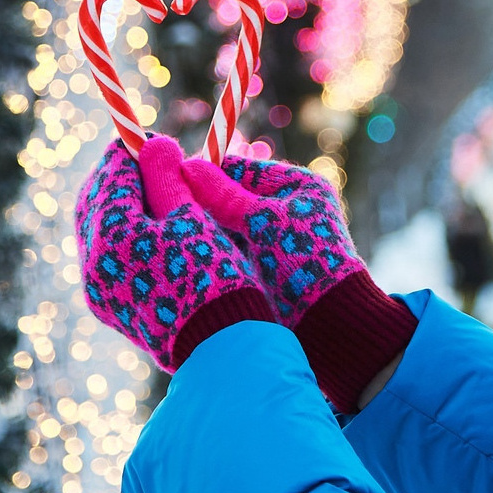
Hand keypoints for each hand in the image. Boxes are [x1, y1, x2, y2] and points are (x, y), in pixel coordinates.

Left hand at [75, 136, 272, 371]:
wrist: (221, 350)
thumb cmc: (214, 278)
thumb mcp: (194, 219)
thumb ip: (168, 179)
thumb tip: (153, 143)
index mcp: (110, 236)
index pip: (111, 176)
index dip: (131, 152)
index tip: (154, 139)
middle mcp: (93, 264)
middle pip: (95, 203)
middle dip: (119, 178)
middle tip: (149, 161)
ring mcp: (99, 291)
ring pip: (99, 232)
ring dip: (121, 206)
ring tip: (157, 192)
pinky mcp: (111, 309)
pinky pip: (107, 258)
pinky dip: (124, 235)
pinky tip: (154, 229)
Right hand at [183, 153, 416, 412]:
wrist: (330, 325)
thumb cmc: (304, 263)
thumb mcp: (262, 223)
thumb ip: (224, 196)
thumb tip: (187, 167)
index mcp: (297, 185)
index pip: (240, 169)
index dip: (206, 175)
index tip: (170, 179)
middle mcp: (287, 208)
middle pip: (231, 198)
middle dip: (201, 206)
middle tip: (163, 209)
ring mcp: (275, 240)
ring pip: (227, 227)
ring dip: (204, 231)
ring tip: (168, 234)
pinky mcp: (265, 268)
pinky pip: (231, 252)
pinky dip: (213, 253)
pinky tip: (184, 256)